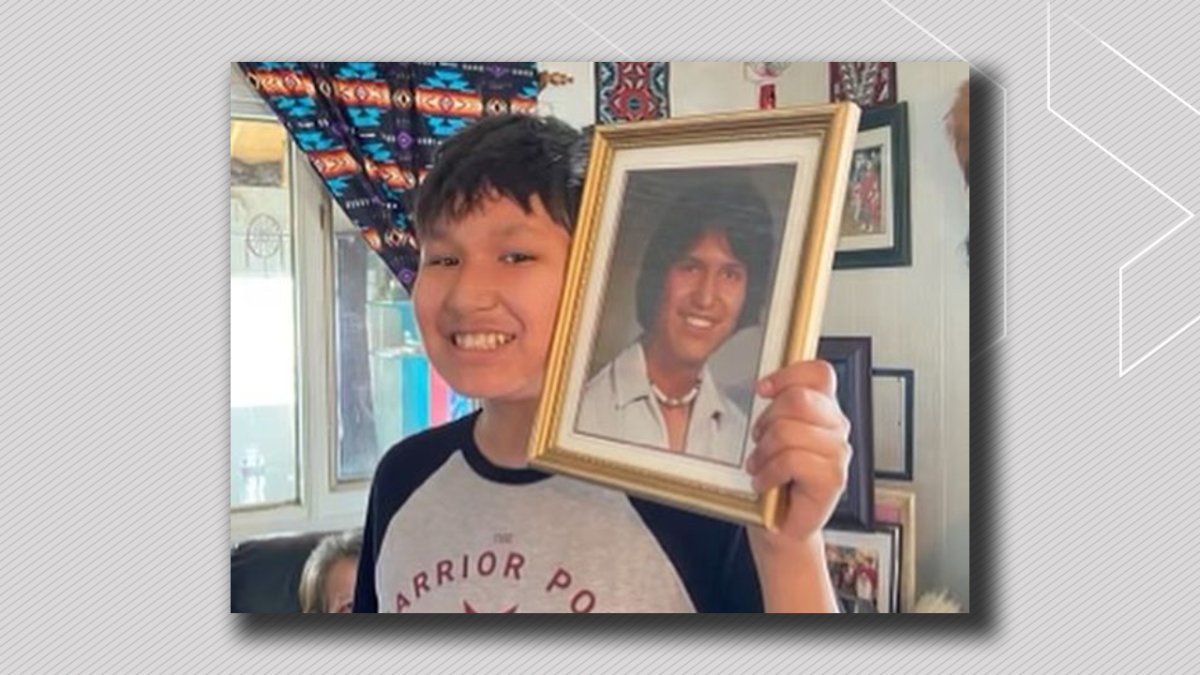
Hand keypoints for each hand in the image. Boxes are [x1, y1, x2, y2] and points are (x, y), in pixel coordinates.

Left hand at [745, 359, 851, 547]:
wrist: (783, 524)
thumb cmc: (778, 480)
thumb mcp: (773, 435)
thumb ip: (778, 408)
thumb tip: (766, 384)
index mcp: (824, 410)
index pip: (819, 373)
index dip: (788, 375)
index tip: (762, 389)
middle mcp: (836, 428)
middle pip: (798, 399)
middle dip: (767, 420)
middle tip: (760, 441)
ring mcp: (838, 453)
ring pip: (789, 431)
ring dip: (764, 452)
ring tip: (762, 466)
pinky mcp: (833, 477)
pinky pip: (792, 460)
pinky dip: (770, 472)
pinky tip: (766, 482)